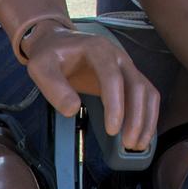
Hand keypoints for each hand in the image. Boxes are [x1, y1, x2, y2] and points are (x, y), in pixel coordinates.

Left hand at [22, 23, 159, 153]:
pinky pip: (146, 96)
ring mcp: (126, 67)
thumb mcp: (41, 67)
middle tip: (127, 144)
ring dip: (146, 119)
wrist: (58, 43)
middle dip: (136, 117)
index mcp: (98, 50)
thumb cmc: (50, 55)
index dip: (115, 105)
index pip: (113, 77)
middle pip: (137, 86)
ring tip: (137, 145)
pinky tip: (140, 136)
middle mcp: (118, 57)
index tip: (112, 130)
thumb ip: (53, 87)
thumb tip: (72, 109)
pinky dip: (147, 116)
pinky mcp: (128, 78)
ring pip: (147, 92)